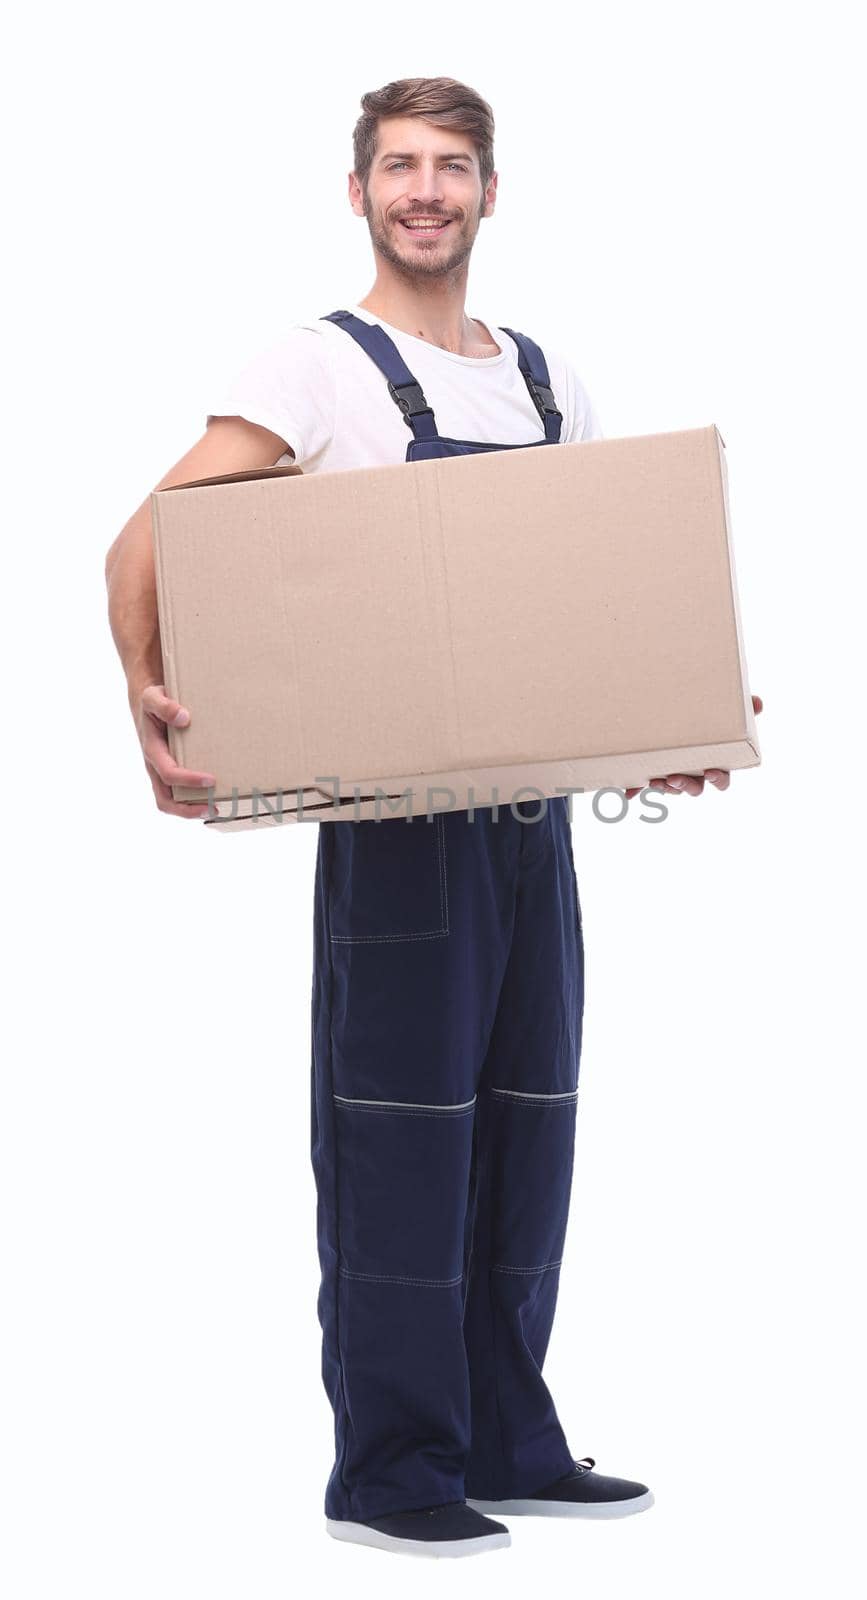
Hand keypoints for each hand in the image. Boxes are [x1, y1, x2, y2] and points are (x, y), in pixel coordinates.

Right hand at [132, 682, 216, 818]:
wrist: (148, 703)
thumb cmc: (153, 700)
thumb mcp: (153, 698)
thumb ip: (165, 706)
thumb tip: (183, 718)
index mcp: (152, 750)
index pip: (168, 773)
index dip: (188, 780)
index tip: (211, 780)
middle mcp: (156, 766)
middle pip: (166, 799)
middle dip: (188, 809)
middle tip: (214, 808)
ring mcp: (162, 771)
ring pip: (172, 801)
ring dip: (192, 810)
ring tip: (218, 809)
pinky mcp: (171, 771)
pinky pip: (179, 793)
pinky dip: (194, 800)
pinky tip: (214, 797)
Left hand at [625, 695, 762, 800]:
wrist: (672, 704)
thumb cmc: (708, 712)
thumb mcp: (727, 708)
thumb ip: (744, 707)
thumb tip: (759, 703)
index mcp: (715, 760)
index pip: (722, 778)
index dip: (718, 780)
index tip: (711, 772)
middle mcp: (695, 771)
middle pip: (695, 788)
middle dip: (686, 786)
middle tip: (675, 778)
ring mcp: (674, 771)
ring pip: (671, 787)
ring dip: (664, 787)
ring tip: (655, 779)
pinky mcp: (653, 769)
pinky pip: (643, 784)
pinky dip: (636, 787)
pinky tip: (629, 791)